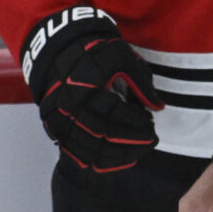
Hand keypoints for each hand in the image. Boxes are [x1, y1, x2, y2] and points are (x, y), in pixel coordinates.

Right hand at [23, 7, 162, 173]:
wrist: (60, 52)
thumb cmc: (93, 53)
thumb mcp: (120, 56)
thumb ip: (140, 81)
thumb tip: (157, 106)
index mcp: (84, 85)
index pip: (114, 111)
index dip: (136, 119)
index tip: (150, 120)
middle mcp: (68, 105)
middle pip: (102, 133)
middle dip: (131, 139)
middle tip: (150, 139)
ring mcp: (58, 119)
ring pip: (89, 148)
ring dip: (117, 153)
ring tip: (138, 151)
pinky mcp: (55, 129)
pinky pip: (77, 154)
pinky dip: (99, 160)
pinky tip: (119, 159)